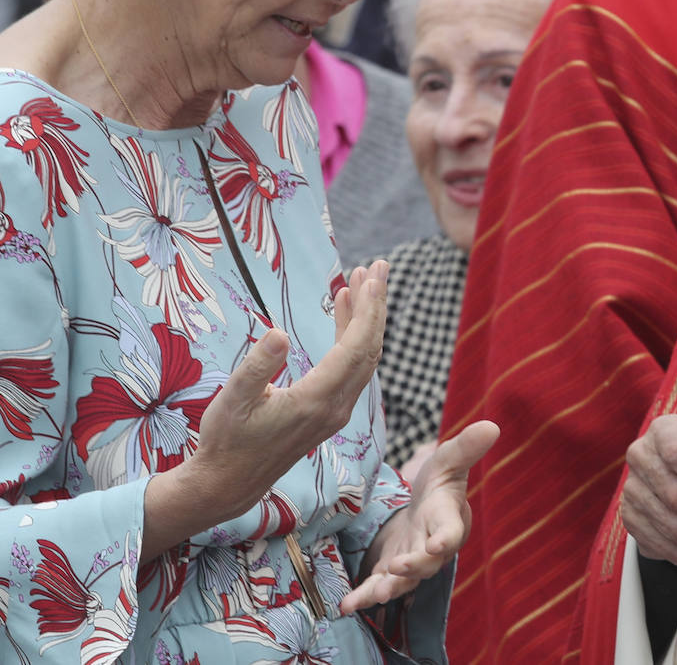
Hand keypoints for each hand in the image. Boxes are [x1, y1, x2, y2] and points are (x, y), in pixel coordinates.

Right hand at [142, 262, 389, 561]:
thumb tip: (278, 333)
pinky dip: (351, 335)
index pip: (355, 349)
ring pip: (363, 357)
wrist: (229, 483)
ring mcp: (336, 410)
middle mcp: (336, 406)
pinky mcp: (329, 410)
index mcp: (317, 401)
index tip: (372, 278)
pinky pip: (351, 366)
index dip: (367, 311)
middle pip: (369, 349)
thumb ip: (256, 367)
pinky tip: (344, 308)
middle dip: (376, 306)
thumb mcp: (232, 400)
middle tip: (378, 266)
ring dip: (365, 318)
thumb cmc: (226, 440)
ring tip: (362, 279)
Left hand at [340, 419, 498, 614]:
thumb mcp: (449, 460)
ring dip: (390, 588)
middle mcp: (433, 547)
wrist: (425, 509)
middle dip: (413, 567)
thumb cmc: (440, 483)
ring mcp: (412, 562)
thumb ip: (466, 448)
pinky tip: (346, 606)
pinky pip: (378, 587)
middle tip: (398, 567)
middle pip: (427, 562)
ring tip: (376, 594)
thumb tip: (491, 426)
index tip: (437, 544)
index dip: (446, 539)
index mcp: (448, 519)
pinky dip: (364, 598)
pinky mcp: (391, 572)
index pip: (452, 531)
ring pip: (404, 581)